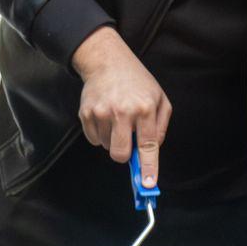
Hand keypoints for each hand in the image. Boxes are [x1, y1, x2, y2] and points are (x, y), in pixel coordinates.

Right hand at [72, 26, 170, 183]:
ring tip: (117, 119)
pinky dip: (101, 134)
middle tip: (127, 141)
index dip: (148, 167)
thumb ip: (161, 126)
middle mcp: (122, 111)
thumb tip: (152, 150)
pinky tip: (105, 117)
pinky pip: (94, 139)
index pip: (148, 145)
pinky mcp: (86, 113)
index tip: (148, 184)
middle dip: (124, 155)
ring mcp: (101, 113)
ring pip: (107, 147)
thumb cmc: (137, 81)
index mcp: (144, 108)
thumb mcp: (159, 98)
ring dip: (113, 140)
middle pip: (120, 154)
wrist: (107, 61)